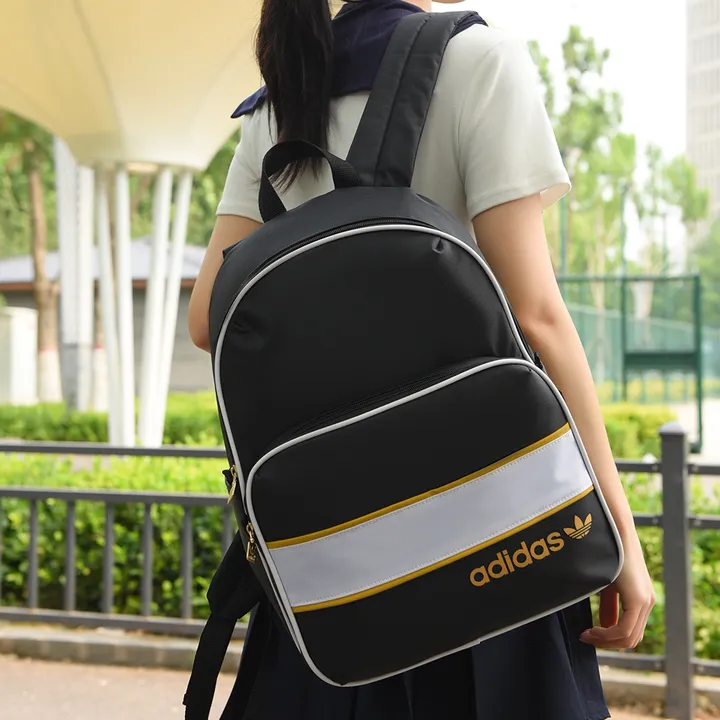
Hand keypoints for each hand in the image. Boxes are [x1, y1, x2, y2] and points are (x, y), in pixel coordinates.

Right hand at [580, 533, 654, 648]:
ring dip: (606, 640)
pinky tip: (592, 630)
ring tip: (587, 634)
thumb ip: (609, 605)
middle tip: (586, 638)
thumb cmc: (607, 551)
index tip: (587, 634)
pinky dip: (608, 634)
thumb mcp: (607, 583)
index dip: (609, 639)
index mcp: (642, 598)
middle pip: (631, 639)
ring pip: (629, 637)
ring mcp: (646, 601)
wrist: (614, 530)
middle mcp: (648, 602)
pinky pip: (625, 628)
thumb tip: (605, 625)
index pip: (630, 632)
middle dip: (607, 643)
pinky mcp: (639, 598)